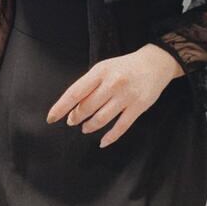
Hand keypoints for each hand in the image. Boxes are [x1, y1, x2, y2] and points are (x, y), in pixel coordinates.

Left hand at [46, 43, 183, 146]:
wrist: (155, 63)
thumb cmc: (124, 67)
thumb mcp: (104, 68)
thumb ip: (89, 84)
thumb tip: (72, 106)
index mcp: (100, 72)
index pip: (74, 93)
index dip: (60, 108)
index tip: (51, 118)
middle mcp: (112, 84)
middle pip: (87, 108)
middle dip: (76, 117)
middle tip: (73, 121)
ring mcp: (126, 96)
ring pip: (101, 119)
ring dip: (90, 127)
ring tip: (86, 128)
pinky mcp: (138, 107)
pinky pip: (121, 127)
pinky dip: (110, 137)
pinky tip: (102, 142)